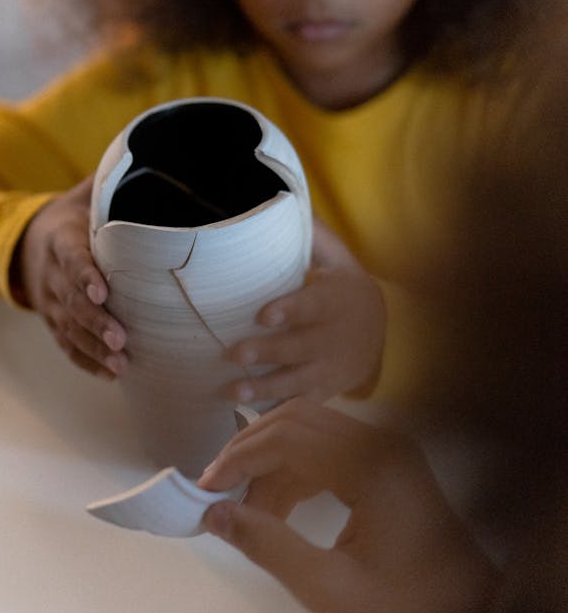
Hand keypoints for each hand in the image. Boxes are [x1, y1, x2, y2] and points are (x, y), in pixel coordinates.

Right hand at [14, 176, 127, 377]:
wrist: (26, 242)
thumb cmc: (71, 216)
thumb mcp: (83, 194)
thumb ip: (111, 184)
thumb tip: (150, 155)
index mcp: (60, 238)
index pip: (71, 257)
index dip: (84, 275)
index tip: (102, 291)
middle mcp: (52, 274)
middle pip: (70, 300)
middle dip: (94, 321)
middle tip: (120, 338)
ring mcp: (50, 302)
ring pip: (69, 328)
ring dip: (94, 348)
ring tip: (121, 363)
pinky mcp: (54, 322)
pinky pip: (66, 345)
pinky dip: (86, 361)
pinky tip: (110, 374)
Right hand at [199, 399, 497, 612]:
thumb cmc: (406, 608)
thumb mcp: (330, 589)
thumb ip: (269, 547)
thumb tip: (213, 514)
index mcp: (370, 465)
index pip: (286, 437)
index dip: (238, 459)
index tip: (205, 492)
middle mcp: (379, 440)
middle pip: (295, 418)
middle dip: (249, 450)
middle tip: (217, 492)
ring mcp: (385, 445)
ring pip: (308, 428)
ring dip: (269, 459)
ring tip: (244, 508)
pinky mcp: (386, 458)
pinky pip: (326, 446)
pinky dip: (294, 468)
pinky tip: (274, 507)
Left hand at [227, 217, 385, 404]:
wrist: (379, 330)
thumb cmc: (342, 288)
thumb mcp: (338, 259)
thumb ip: (313, 236)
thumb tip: (287, 198)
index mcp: (335, 301)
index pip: (311, 305)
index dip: (289, 310)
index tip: (263, 314)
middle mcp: (334, 337)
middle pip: (300, 347)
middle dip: (267, 352)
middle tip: (233, 352)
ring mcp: (331, 368)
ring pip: (298, 380)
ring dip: (265, 387)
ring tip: (233, 390)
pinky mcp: (325, 390)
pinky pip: (302, 403)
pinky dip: (278, 410)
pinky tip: (247, 415)